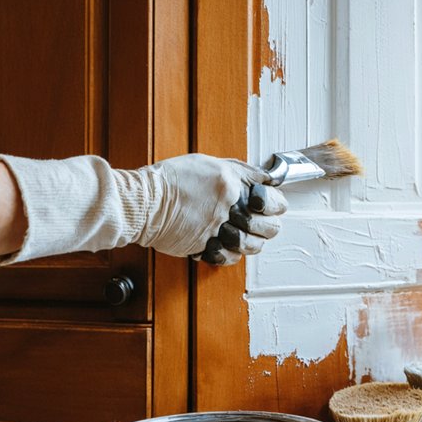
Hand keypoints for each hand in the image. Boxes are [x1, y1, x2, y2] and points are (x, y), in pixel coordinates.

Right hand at [137, 154, 287, 264]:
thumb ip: (241, 172)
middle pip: (269, 227)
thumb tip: (265, 178)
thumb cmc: (171, 180)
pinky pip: (230, 257)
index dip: (276, 205)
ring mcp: (218, 230)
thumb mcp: (209, 164)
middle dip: (268, 227)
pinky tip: (225, 244)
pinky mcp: (206, 247)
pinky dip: (231, 253)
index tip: (272, 207)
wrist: (145, 202)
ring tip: (242, 235)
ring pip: (253, 245)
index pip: (273, 200)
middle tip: (260, 224)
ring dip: (251, 242)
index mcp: (232, 184)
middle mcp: (229, 208)